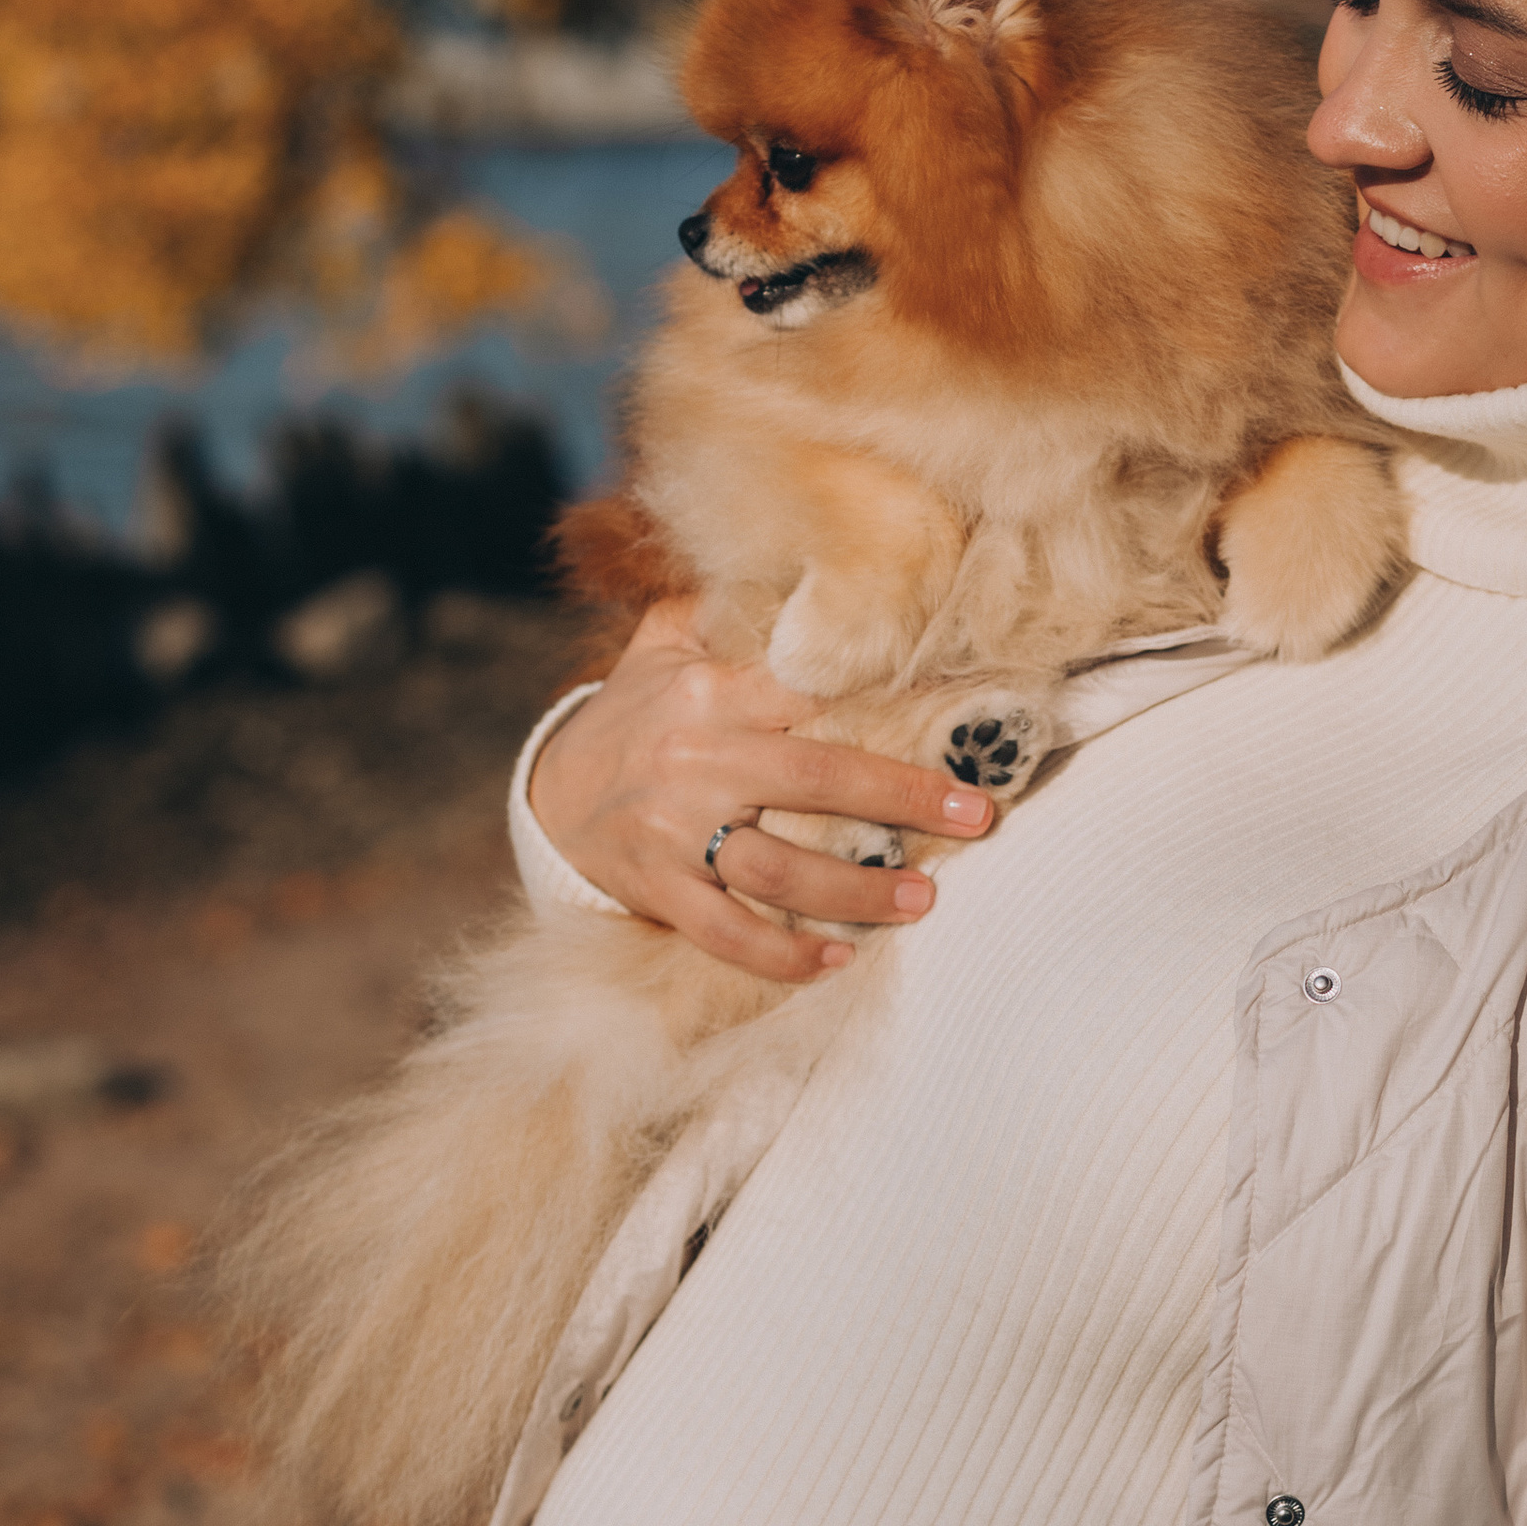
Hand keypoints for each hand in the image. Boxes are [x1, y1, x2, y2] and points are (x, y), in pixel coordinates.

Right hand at [531, 600, 994, 984]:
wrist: (549, 793)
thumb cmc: (634, 714)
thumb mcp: (663, 645)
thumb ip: (726, 610)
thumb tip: (804, 562)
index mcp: (709, 692)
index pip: (811, 692)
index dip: (889, 704)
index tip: (956, 721)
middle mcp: (697, 759)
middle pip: (818, 781)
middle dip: (905, 798)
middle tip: (977, 816)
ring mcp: (677, 832)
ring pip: (781, 870)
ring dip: (859, 891)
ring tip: (924, 899)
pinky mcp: (660, 889)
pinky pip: (727, 932)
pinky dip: (783, 955)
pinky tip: (836, 963)